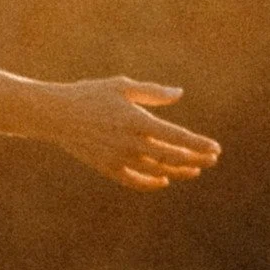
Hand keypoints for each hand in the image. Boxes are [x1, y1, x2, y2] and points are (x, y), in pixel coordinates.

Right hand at [47, 77, 219, 190]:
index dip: (198, 144)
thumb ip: (152, 92)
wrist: (54, 114)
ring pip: (157, 170)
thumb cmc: (89, 94)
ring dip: (178, 171)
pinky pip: (134, 181)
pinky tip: (164, 180)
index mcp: (136, 121)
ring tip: (195, 169)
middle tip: (212, 158)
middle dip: (195, 158)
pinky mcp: (107, 168)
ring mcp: (118, 158)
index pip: (176, 137)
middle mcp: (130, 143)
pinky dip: (151, 183)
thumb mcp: (121, 86)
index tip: (215, 148)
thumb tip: (179, 93)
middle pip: (171, 156)